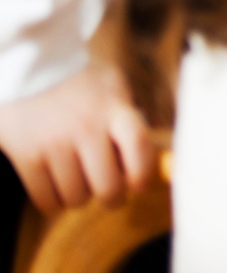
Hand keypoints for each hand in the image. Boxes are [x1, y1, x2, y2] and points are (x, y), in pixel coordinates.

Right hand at [0, 63, 154, 213]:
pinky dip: (55, 203)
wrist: (28, 69)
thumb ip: (131, 113)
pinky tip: (58, 189)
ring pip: (77, 198)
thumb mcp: (112, 84)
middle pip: (108, 186)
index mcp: (113, 108)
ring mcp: (55, 144)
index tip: (139, 184)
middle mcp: (86, 127)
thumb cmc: (78, 81)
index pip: (139, 147)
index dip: (143, 174)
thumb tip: (154, 145)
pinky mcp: (26, 156)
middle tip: (110, 193)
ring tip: (80, 182)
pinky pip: (47, 200)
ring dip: (81, 198)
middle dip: (113, 197)